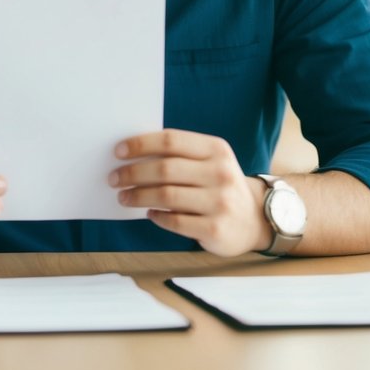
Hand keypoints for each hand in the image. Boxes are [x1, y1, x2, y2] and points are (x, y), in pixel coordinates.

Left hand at [109, 129, 269, 256]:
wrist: (255, 219)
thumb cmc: (218, 185)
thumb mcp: (209, 161)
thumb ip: (178, 154)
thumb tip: (130, 154)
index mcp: (216, 149)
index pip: (170, 140)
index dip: (140, 144)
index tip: (117, 152)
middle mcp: (221, 173)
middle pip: (164, 169)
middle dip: (132, 173)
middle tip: (114, 178)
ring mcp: (220, 202)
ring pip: (166, 196)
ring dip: (137, 196)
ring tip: (123, 197)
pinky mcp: (216, 229)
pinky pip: (175, 221)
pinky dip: (156, 217)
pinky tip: (149, 214)